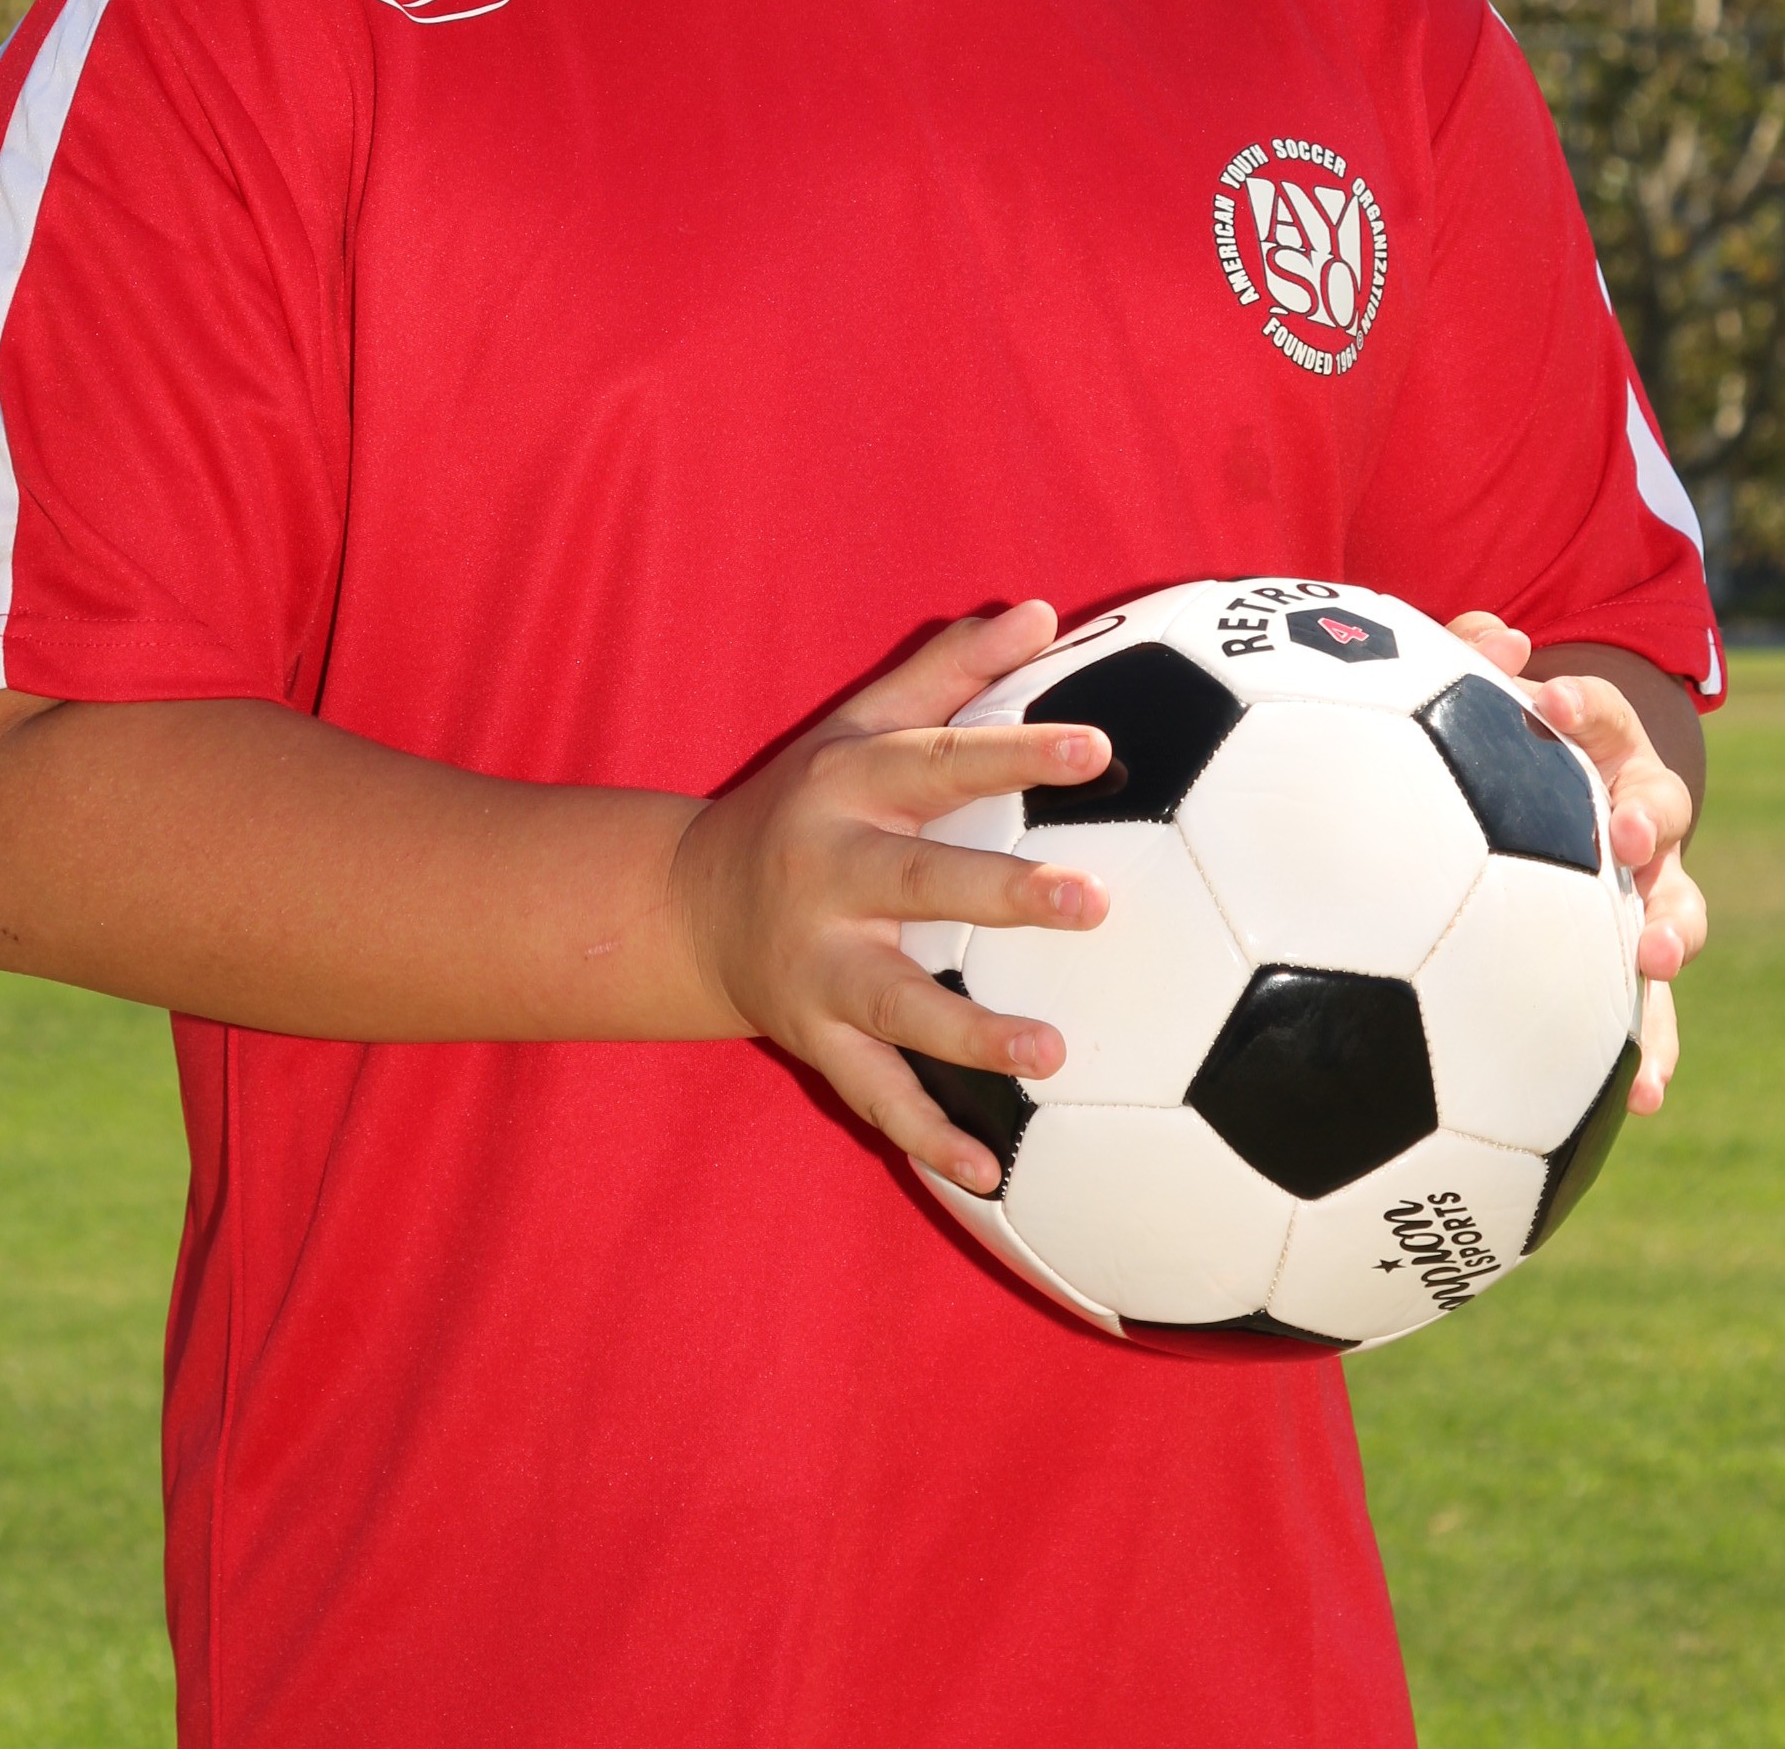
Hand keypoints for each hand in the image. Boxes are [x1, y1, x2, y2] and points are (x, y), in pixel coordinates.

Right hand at [668, 601, 1109, 1193]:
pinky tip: (993, 1176)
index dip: (1016, 753)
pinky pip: (874, 1097)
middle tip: (1093, 903)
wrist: (687, 904)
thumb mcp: (860, 724)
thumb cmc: (807, 801)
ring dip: (972, 1034)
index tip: (1098, 748)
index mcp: (851, 789)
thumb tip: (1037, 608)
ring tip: (1052, 1055)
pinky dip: (930, 1139)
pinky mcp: (812, 1038)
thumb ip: (949, 671)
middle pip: (920, 883)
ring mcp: (818, 966)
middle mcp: (830, 875)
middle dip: (1003, 895)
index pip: (940, 762)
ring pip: (896, 1006)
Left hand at [1448, 613, 1706, 1114]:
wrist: (1564, 811)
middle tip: (1623, 837)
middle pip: (1662, 811)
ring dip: (1672, 931)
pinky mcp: (1636, 964)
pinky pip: (1657, 1014)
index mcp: (1599, 746)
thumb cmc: (1503, 752)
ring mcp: (1648, 891)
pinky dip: (1656, 1054)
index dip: (1581, 704)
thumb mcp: (1477, 700)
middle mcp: (1636, 816)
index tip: (1549, 704)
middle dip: (1645, 821)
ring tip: (1654, 958)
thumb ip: (1469, 657)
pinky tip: (1646, 1102)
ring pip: (1681, 909)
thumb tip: (1492, 634)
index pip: (1600, 712)